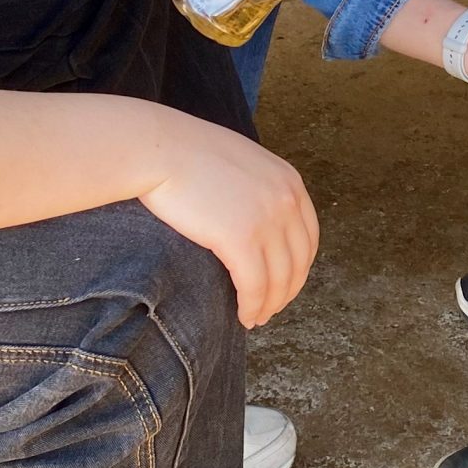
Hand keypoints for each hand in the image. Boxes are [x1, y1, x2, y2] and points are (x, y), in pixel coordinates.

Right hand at [138, 121, 320, 327]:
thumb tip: (256, 218)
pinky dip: (252, 306)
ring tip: (256, 318)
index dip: (299, 266)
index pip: (309, 236)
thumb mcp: (242, 162)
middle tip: (271, 309)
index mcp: (289, 181)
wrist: (158, 148)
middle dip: (287, 291)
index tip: (285, 283)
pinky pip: (255, 286)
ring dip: (270, 305)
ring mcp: (267, 220)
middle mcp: (286, 200)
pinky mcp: (241, 239)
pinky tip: (244, 316)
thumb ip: (259, 187)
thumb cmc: (186, 154)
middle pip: (299, 261)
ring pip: (280, 279)